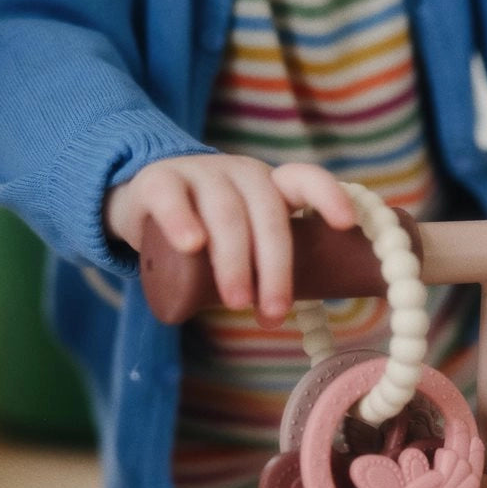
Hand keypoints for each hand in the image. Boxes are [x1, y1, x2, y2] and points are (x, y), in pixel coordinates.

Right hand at [103, 156, 356, 326]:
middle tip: (273, 313)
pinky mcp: (158, 181)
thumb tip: (296, 314)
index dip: (327, 196)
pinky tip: (191, 245)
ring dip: (236, 260)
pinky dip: (183, 221)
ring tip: (236, 302)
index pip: (304, 180)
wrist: (142, 200)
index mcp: (268, 185)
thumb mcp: (242, 237)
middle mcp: (240, 174)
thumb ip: (264, 260)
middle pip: (267, 213)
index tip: (345, 224)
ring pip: (226, 212)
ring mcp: (199, 173)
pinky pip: (172, 197)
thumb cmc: (206, 229)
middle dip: (275, 266)